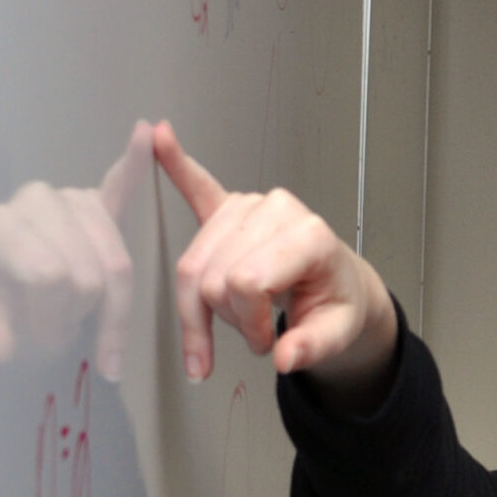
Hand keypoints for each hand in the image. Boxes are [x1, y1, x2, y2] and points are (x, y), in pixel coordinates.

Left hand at [0, 120, 150, 379]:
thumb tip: (2, 348)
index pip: (48, 275)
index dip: (50, 320)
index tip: (41, 343)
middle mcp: (35, 200)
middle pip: (88, 275)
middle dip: (80, 316)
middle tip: (59, 330)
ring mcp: (71, 200)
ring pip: (118, 264)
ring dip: (110, 305)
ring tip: (84, 317)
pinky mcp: (98, 203)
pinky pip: (121, 182)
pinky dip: (136, 161)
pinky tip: (147, 134)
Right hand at [153, 121, 397, 389]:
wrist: (339, 283)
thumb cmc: (336, 302)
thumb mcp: (338, 332)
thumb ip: (312, 348)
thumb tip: (285, 358)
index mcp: (308, 236)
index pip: (246, 281)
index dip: (249, 322)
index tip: (268, 342)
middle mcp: (275, 210)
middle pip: (214, 278)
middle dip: (230, 319)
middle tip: (259, 334)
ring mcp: (249, 206)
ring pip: (193, 266)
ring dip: (207, 305)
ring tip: (242, 318)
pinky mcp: (228, 208)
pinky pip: (196, 186)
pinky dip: (176, 164)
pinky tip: (158, 137)